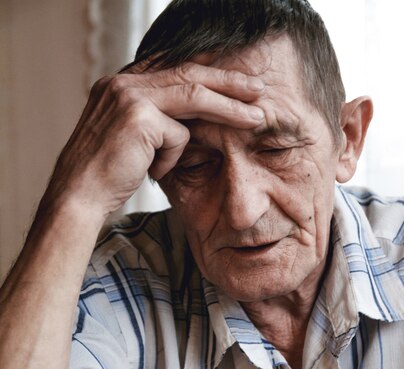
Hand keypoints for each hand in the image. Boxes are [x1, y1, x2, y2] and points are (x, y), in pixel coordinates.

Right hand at [43, 62, 265, 218]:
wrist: (78, 197)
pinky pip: (178, 136)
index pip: (173, 69)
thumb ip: (154, 122)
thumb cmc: (105, 176)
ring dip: (230, 108)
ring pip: (194, 95)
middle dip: (228, 82)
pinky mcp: (139, 116)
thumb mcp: (131, 141)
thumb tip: (189, 123)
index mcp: (120, 84)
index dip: (208, 74)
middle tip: (258, 89)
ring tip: (257, 119)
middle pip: (188, 73)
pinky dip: (172, 159)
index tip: (235, 83)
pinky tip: (151, 171)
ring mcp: (129, 95)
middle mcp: (122, 82)